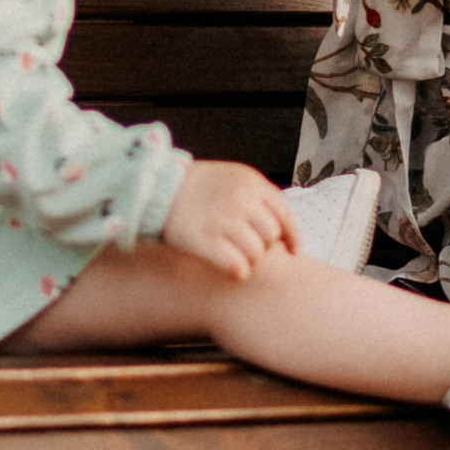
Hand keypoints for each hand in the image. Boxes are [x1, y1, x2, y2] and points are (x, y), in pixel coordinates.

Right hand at [161, 159, 296, 278]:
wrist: (157, 188)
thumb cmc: (198, 187)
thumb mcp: (232, 178)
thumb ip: (259, 198)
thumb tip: (286, 233)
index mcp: (250, 182)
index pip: (284, 214)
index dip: (292, 236)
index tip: (293, 251)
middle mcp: (239, 199)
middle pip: (271, 235)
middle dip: (263, 245)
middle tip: (246, 246)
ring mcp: (221, 220)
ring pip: (256, 253)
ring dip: (249, 259)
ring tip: (233, 254)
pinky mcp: (203, 241)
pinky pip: (237, 267)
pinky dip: (238, 271)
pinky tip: (231, 269)